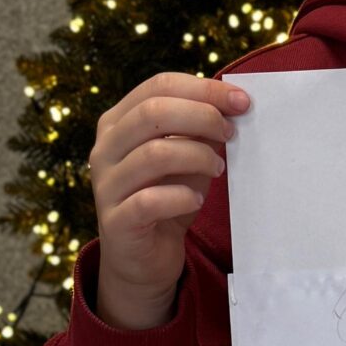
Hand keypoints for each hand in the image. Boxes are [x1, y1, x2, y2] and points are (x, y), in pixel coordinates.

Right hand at [87, 72, 249, 327]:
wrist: (143, 259)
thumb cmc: (167, 197)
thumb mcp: (186, 157)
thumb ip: (200, 130)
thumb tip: (233, 104)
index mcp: (118, 122)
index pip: (158, 86)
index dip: (203, 88)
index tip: (241, 100)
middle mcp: (104, 149)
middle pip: (152, 112)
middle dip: (202, 116)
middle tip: (231, 132)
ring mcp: (106, 185)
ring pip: (154, 153)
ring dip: (197, 156)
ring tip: (218, 168)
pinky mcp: (116, 222)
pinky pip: (151, 200)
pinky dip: (181, 197)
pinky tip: (195, 199)